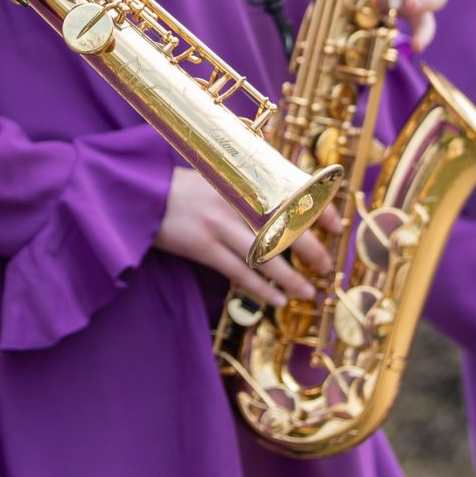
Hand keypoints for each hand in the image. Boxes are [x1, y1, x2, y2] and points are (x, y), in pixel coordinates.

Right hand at [152, 168, 340, 309]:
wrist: (140, 194)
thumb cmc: (180, 187)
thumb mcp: (217, 176)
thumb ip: (247, 187)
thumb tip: (281, 199)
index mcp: (242, 180)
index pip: (291, 192)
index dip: (317, 208)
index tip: (336, 223)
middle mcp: (236, 201)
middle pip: (284, 227)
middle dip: (310, 248)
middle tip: (326, 266)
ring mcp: (219, 224)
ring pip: (265, 255)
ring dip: (290, 277)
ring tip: (307, 292)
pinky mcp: (203, 246)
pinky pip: (239, 272)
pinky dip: (260, 288)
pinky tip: (276, 300)